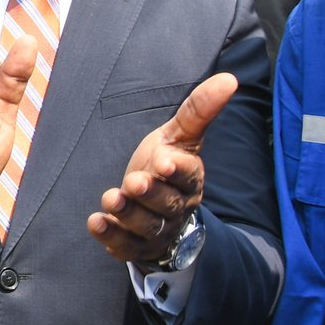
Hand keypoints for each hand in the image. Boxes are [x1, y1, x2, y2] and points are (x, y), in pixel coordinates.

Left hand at [87, 73, 236, 262]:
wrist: (155, 207)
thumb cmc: (166, 164)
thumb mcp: (179, 136)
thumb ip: (198, 111)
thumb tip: (228, 78)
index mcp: (189, 179)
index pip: (188, 175)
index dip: (177, 170)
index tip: (164, 160)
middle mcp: (176, 207)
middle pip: (166, 203)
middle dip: (150, 193)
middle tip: (134, 181)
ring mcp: (157, 229)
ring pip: (146, 226)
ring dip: (127, 214)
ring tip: (110, 198)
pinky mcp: (136, 245)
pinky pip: (125, 246)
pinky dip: (110, 236)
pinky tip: (96, 223)